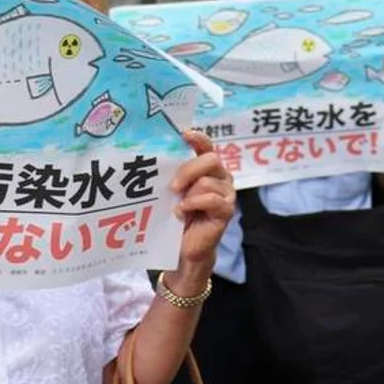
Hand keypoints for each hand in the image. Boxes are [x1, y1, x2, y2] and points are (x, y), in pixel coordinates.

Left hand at [169, 131, 234, 275]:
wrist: (184, 248)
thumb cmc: (177, 216)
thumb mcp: (172, 191)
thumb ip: (173, 174)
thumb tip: (156, 158)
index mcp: (206, 167)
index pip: (206, 145)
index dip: (198, 138)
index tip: (184, 135)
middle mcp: (220, 176)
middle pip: (210, 159)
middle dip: (188, 170)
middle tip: (172, 186)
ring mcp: (226, 193)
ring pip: (208, 181)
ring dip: (189, 193)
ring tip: (178, 206)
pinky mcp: (227, 210)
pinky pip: (212, 199)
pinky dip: (195, 204)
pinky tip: (183, 212)